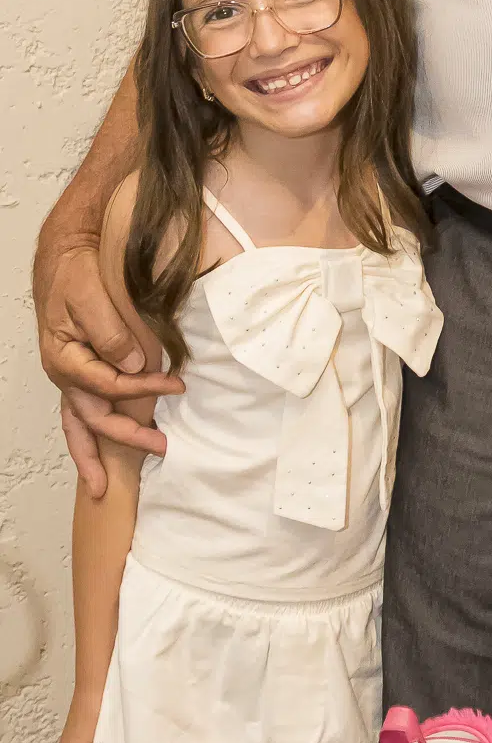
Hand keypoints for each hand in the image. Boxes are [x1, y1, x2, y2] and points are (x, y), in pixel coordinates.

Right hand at [34, 235, 178, 493]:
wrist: (66, 256)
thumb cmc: (76, 274)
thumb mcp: (91, 296)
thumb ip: (109, 331)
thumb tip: (133, 363)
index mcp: (65, 358)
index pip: (108, 385)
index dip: (143, 388)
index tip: (176, 384)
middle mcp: (66, 373)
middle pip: (93, 416)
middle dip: (124, 437)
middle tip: (161, 448)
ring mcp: (72, 376)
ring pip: (81, 423)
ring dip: (94, 453)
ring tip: (103, 486)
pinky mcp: (83, 371)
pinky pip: (85, 410)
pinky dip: (91, 435)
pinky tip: (103, 454)